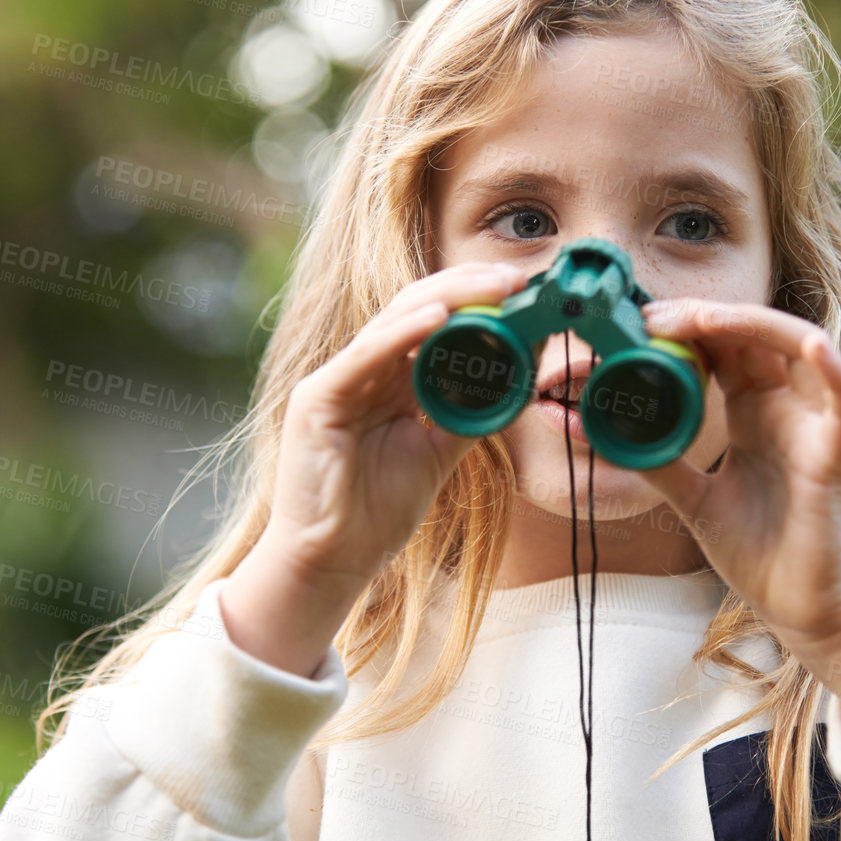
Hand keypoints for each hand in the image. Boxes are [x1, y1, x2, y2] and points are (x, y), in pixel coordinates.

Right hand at [262, 259, 530, 590]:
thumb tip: (515, 384)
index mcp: (387, 380)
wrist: (332, 560)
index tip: (523, 295)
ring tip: (490, 288)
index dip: (476, 303)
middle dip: (467, 288)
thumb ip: (468, 415)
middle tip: (515, 280)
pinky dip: (400, 334)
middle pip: (415, 309)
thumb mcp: (438, 453)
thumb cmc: (376, 511)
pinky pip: (363, 356)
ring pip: (391, 322)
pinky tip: (437, 320)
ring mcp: (336, 380)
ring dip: (445, 300)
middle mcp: (361, 371)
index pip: (432, 323)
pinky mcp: (317, 399)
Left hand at [634, 298, 840, 654]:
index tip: (640, 323)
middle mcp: (786, 409)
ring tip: (706, 317)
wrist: (798, 610)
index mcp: (754, 413)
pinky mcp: (835, 457)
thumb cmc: (759, 553)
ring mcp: (813, 428)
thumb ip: (660, 464)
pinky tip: (813, 346)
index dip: (688, 327)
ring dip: (756, 324)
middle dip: (708, 317)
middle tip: (656, 316)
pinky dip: (835, 371)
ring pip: (802, 349)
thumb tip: (611, 432)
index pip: (725, 348)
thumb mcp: (694, 500)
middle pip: (755, 337)